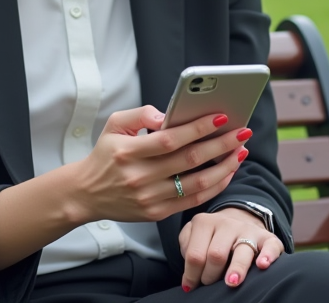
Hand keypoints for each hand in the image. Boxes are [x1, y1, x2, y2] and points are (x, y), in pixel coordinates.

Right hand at [65, 106, 251, 225]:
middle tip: (242, 131)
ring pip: (196, 183)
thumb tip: (169, 114)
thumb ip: (140, 114)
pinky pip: (192, 200)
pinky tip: (226, 172)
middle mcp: (139, 176)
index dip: (198, 128)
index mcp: (127, 152)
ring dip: (224, 167)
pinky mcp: (156, 213)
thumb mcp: (114, 125)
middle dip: (221, 144)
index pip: (170, 139)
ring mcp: (149, 198)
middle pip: (189, 160)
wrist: (87, 193)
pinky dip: (214, 187)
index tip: (221, 117)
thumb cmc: (105, 154)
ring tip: (240, 151)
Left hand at [178, 208, 284, 291]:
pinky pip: (270, 246)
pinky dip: (268, 256)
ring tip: (231, 282)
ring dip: (236, 268)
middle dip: (211, 276)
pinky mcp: (268, 238)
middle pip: (216, 254)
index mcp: (204, 222)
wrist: (238, 220)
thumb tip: (189, 277)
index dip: (191, 275)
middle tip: (209, 284)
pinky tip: (262, 265)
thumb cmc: (211, 238)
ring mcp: (248, 230)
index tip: (190, 287)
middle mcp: (227, 223)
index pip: (195, 254)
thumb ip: (187, 248)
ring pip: (241, 251)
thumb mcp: (193, 236)